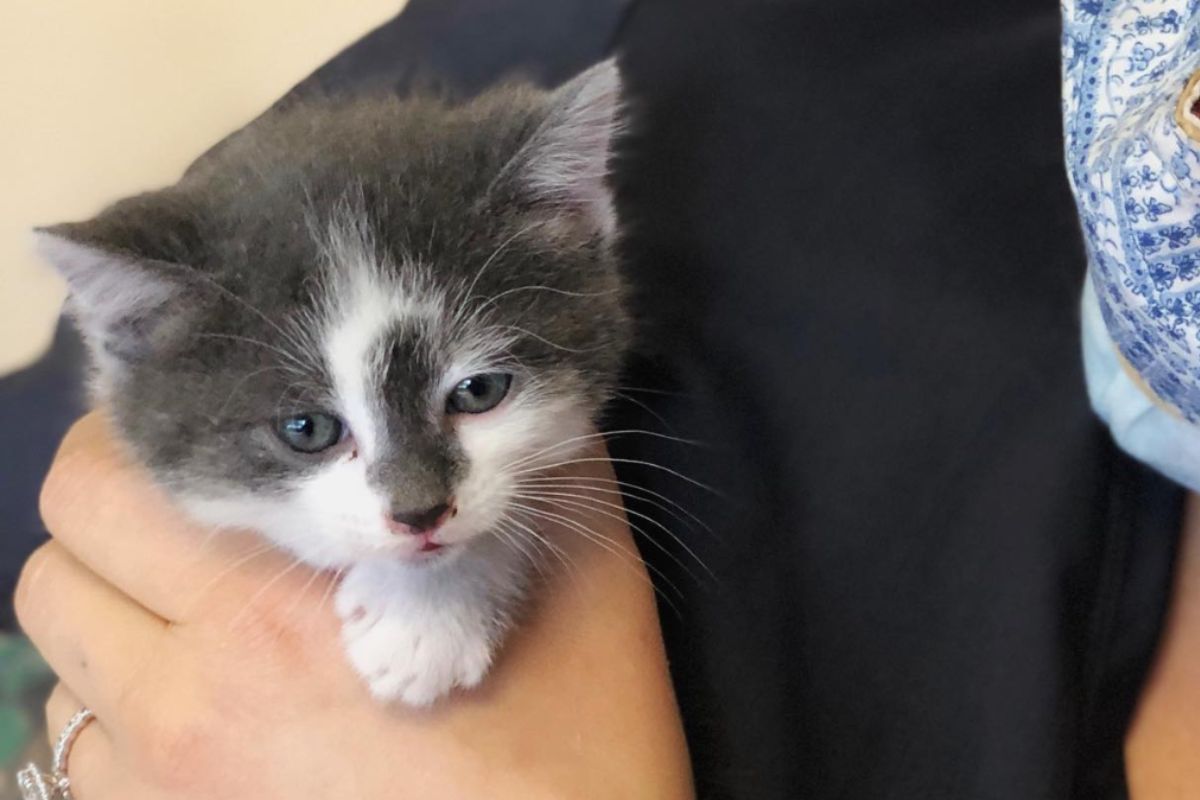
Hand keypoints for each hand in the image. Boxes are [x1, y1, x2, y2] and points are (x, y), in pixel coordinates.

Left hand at [16, 412, 693, 798]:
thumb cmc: (580, 737)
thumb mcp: (587, 575)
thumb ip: (546, 459)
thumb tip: (511, 376)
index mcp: (278, 609)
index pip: (110, 480)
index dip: (141, 432)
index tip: (206, 431)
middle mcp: (194, 692)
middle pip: (63, 557)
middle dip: (120, 513)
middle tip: (203, 509)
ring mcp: (172, 780)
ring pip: (62, 656)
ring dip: (119, 611)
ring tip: (204, 609)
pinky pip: (85, 753)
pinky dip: (128, 708)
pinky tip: (212, 705)